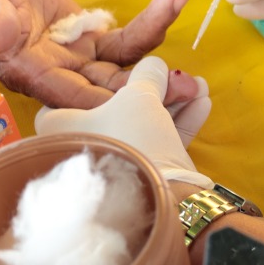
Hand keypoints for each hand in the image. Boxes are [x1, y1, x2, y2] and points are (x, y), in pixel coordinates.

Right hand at [0, 0, 197, 107]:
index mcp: (29, 73)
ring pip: (124, 68)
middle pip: (107, 92)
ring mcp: (79, 61)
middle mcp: (58, 76)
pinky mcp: (93, 42)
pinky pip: (128, 41)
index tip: (136, 105)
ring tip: (192, 53)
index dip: (101, 103)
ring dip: (159, 60)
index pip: (68, 96)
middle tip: (184, 87)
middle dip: (146, 92)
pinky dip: (152, 23)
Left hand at [36, 56, 211, 187]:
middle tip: (178, 78)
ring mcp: (112, 165)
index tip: (123, 74)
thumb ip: (147, 75)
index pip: (70, 98)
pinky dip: (178, 126)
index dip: (97, 83)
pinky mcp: (138, 178)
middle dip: (153, 90)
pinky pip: (156, 145)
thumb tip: (154, 66)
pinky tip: (203, 105)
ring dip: (174, 104)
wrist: (156, 198)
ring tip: (200, 87)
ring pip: (142, 125)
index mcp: (61, 128)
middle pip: (117, 108)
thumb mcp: (139, 96)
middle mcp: (81, 148)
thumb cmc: (131, 139)